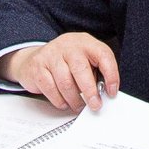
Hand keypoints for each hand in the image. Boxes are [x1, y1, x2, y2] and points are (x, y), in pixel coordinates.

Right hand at [0, 34, 118, 111]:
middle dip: (90, 92)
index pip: (103, 55)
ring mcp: (51, 55)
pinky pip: (51, 89)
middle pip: (81, 70)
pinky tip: (64, 102)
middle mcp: (68, 46)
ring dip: (74, 99)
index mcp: (86, 42)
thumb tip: (105, 93)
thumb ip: (96, 72)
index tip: (112, 92)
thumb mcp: (85, 59)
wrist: (36, 57)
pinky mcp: (38, 67)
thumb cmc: (66, 61)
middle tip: (95, 105)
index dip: (111, 75)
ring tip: (78, 105)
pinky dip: (59, 100)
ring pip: (65, 82)